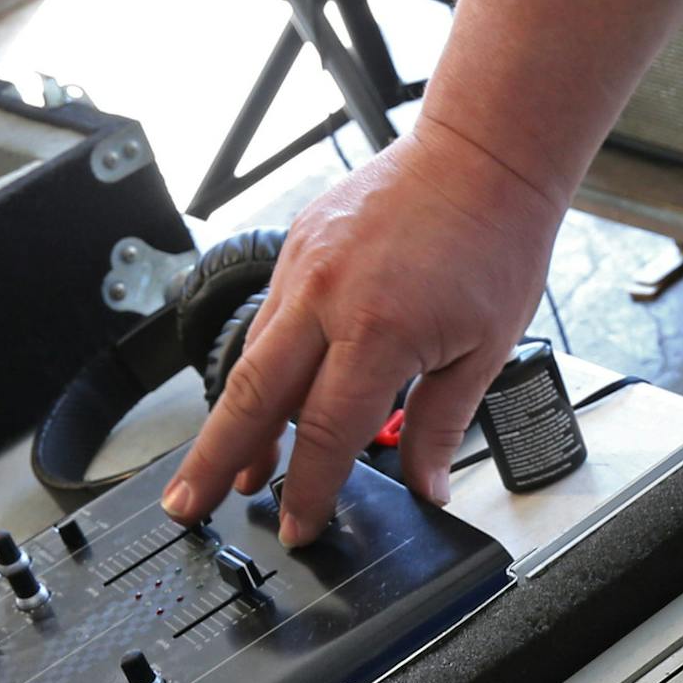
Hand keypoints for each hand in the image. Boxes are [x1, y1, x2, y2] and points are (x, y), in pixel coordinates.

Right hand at [161, 121, 565, 543]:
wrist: (482, 155)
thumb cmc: (494, 244)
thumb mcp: (485, 351)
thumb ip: (444, 426)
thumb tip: (427, 489)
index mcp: (378, 331)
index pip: (326, 433)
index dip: (307, 489)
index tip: (298, 527)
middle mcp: (326, 296)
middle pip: (253, 398)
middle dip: (215, 461)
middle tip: (188, 508)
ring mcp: (303, 266)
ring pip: (254, 358)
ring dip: (238, 421)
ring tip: (232, 472)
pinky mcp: (297, 245)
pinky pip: (268, 319)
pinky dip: (263, 366)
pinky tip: (266, 400)